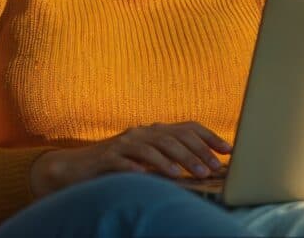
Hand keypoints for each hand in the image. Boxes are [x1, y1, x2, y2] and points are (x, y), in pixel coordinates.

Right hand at [29, 121, 230, 198]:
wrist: (75, 168)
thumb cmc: (116, 166)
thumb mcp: (147, 161)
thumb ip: (170, 160)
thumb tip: (203, 168)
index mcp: (153, 131)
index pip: (187, 127)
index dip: (209, 136)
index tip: (228, 149)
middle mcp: (141, 132)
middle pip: (174, 137)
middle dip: (197, 152)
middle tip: (214, 167)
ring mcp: (123, 143)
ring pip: (155, 147)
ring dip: (177, 161)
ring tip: (194, 174)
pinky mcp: (108, 157)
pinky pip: (127, 161)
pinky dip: (142, 167)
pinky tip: (154, 177)